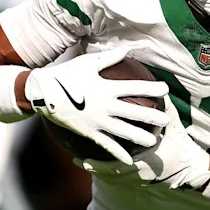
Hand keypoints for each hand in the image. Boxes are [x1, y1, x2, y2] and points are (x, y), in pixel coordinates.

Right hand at [25, 47, 169, 163]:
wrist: (43, 93)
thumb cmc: (66, 74)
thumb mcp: (88, 62)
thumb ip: (110, 57)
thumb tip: (128, 49)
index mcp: (106, 88)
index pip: (135, 88)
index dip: (152, 88)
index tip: (165, 89)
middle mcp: (105, 106)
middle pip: (134, 112)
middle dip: (152, 117)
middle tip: (166, 120)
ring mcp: (97, 121)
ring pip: (123, 131)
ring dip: (140, 137)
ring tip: (154, 141)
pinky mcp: (89, 132)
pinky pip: (106, 145)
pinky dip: (118, 153)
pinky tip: (129, 161)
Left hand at [81, 100, 209, 189]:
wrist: (193, 171)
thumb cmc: (183, 148)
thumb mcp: (174, 126)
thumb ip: (166, 108)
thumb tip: (160, 87)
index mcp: (145, 159)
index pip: (119, 159)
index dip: (101, 156)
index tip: (89, 144)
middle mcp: (139, 172)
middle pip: (110, 173)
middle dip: (93, 166)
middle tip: (76, 158)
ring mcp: (139, 179)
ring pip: (112, 179)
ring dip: (97, 171)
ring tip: (81, 163)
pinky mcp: (140, 182)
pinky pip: (120, 180)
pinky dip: (107, 174)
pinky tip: (98, 167)